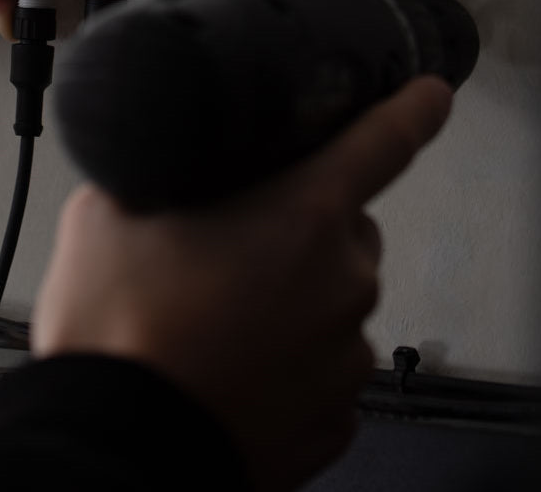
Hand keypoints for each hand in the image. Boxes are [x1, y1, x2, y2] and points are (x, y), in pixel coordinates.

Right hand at [32, 76, 452, 491]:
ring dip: (293, 296)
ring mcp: (346, 357)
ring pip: (333, 299)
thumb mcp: (109, 211)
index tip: (431, 96)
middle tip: (232, 246)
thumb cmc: (118, 326)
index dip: (412, 110)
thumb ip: (159, 172)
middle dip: (303, 225)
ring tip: (219, 317)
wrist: (112, 443)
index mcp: (305, 215)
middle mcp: (344, 282)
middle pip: (346, 229)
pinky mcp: (335, 419)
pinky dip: (290, 359)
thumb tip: (164, 166)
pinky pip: (323, 365)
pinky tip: (232, 364)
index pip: (384, 141)